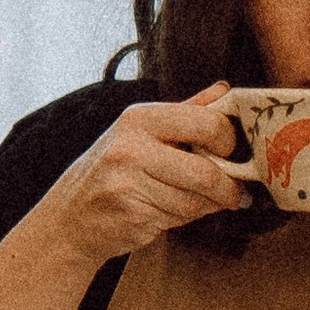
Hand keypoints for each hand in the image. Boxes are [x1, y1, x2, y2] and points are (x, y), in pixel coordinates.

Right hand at [27, 87, 247, 269]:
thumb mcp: (142, 130)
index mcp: (140, 118)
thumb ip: (187, 111)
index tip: (233, 153)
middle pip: (205, 172)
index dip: (229, 142)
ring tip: (202, 201)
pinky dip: (186, 219)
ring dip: (208, 206)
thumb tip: (225, 90)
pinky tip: (173, 211)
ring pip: (195, 201)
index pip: (207, 124)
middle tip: (237, 192)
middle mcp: (131, 148)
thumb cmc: (114, 169)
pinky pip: (180, 219)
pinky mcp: (132, 216)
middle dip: (228, 187)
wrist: (72, 215)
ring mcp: (128, 185)